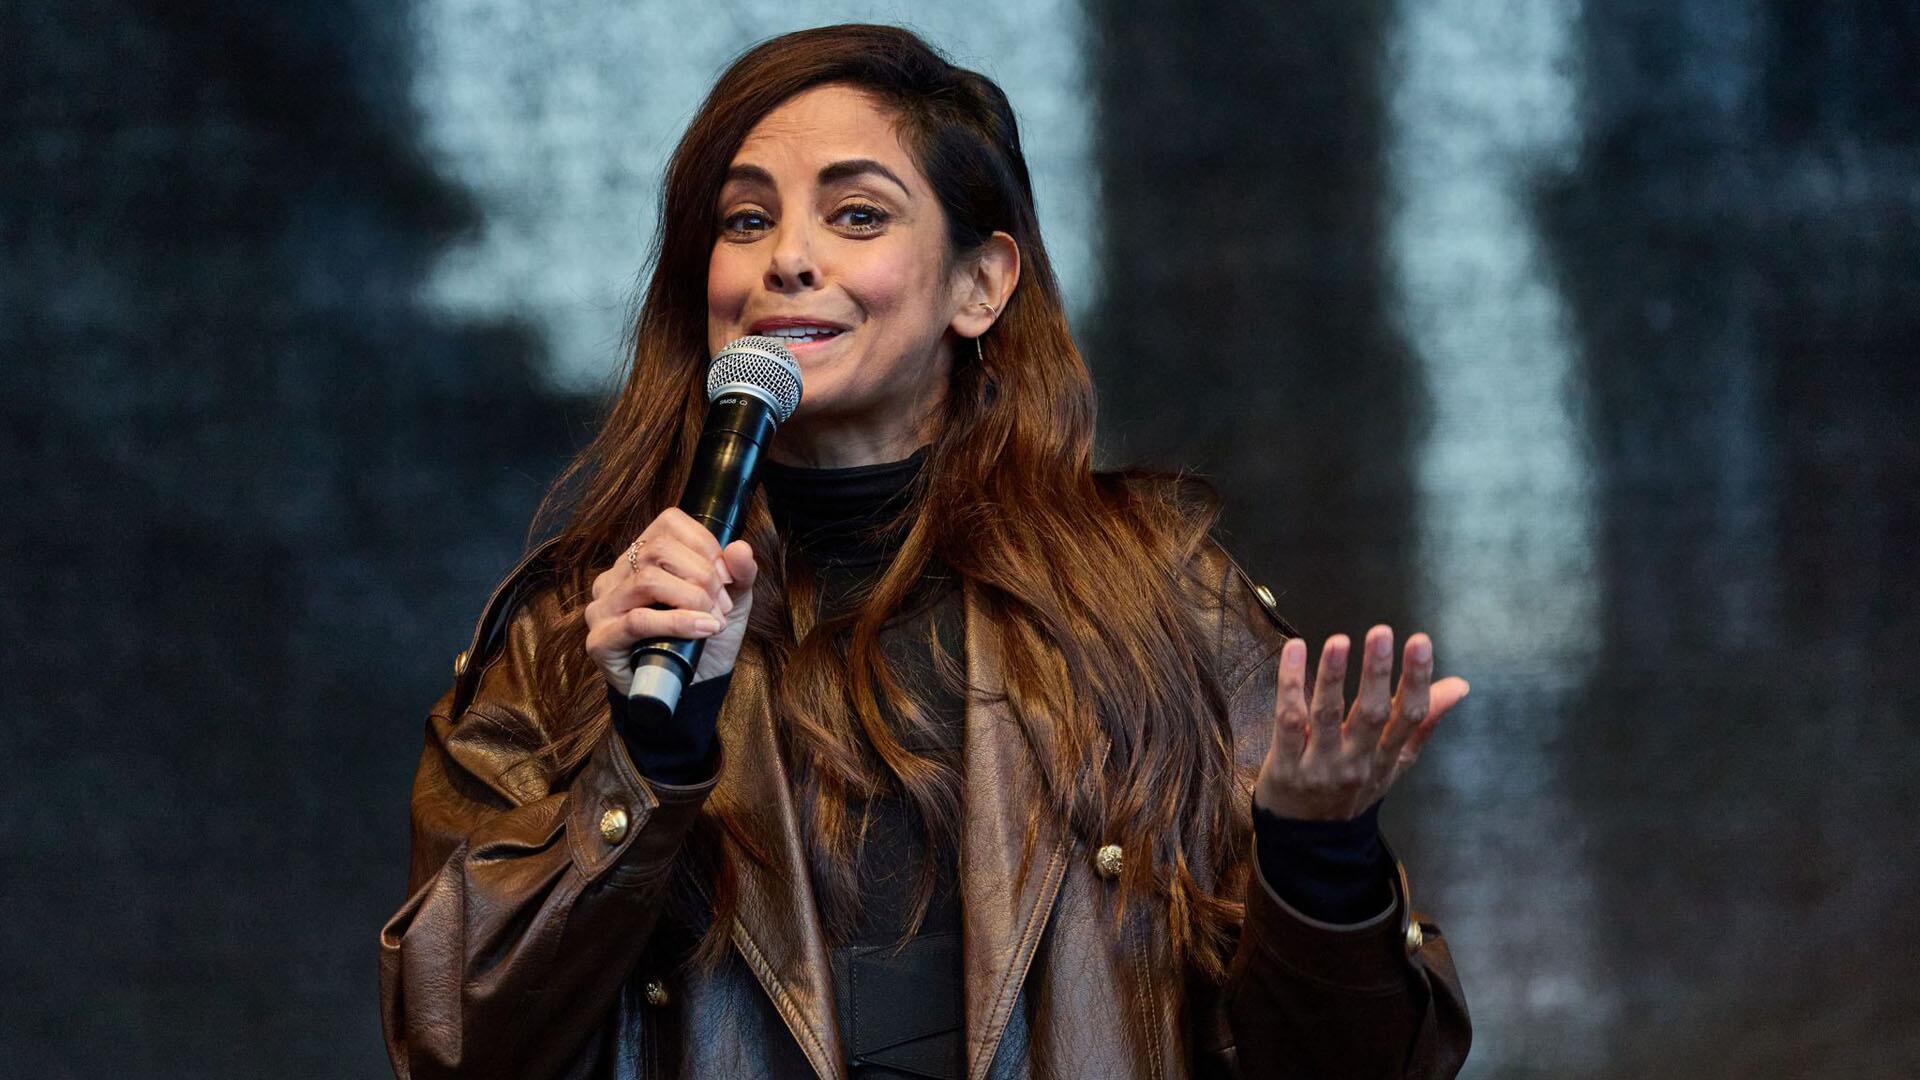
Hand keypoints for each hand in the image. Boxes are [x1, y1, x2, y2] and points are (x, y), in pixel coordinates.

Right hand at [584, 508, 759, 695]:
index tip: (727, 577)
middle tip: (722, 606)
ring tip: (713, 622)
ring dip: (691, 600)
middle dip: (702, 576)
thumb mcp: (732, 603)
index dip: (705, 544)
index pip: (668, 524)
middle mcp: (617, 575)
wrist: (692, 689)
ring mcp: (604, 606)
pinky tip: (702, 630)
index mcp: (643, 556)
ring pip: (647, 581)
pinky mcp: (600, 640)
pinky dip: (676, 623)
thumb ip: (740, 574)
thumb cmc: (703, 640)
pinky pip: (637, 620)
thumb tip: (739, 548)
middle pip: (658, 549)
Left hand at [1253, 626, 1468, 820]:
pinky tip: (1294, 650)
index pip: (1410, 716)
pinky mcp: (1285, 766)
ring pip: (1327, 716)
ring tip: (1338, 641)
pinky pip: (1287, 722)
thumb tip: (1459, 685)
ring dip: (1332, 677)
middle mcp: (1357, 762)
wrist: (1306, 838)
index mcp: (1387, 757)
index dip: (1417, 679)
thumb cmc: (1353, 788)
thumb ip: (1424, 723)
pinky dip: (1290, 686)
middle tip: (1381, 634)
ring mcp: (1320, 765)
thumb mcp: (1394, 763)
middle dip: (1377, 674)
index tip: (1420, 642)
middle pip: (1372, 715)